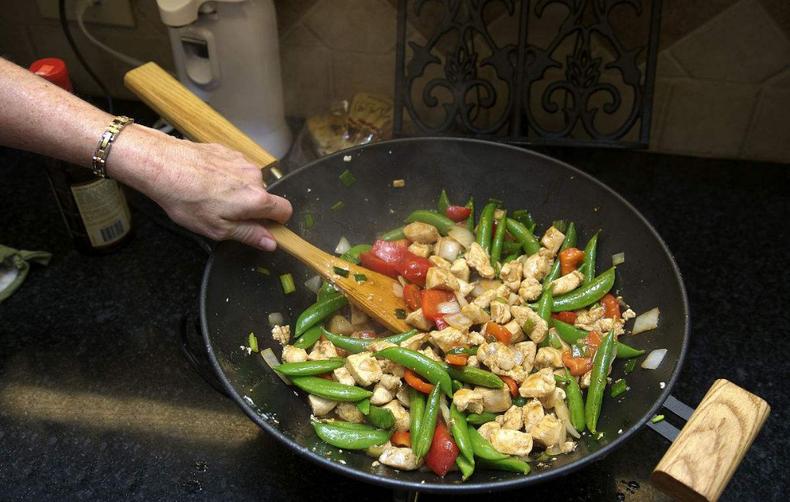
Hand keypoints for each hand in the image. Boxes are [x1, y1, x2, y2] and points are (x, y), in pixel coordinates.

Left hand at [109, 124, 291, 250]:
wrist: (162, 165)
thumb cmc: (187, 199)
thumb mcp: (217, 228)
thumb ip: (248, 234)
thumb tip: (270, 243)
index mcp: (256, 199)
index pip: (285, 210)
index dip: (277, 221)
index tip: (261, 226)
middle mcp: (255, 177)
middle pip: (265, 196)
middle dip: (251, 206)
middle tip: (225, 214)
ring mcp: (242, 161)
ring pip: (250, 182)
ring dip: (238, 191)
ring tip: (211, 196)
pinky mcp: (228, 151)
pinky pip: (236, 168)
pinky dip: (227, 177)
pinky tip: (206, 181)